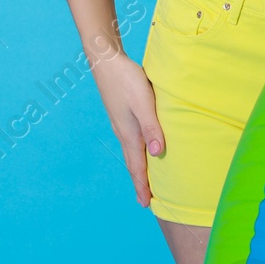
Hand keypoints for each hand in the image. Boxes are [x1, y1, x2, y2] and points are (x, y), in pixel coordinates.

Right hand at [91, 50, 166, 207]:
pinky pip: (130, 141)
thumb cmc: (127, 80)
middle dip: (139, 181)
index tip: (146, 204)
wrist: (107, 62)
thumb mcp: (143, 102)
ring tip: (143, 179)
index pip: (138, 165)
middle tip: (144, 200)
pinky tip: (141, 148)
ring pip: (131, 152)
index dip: (143, 185)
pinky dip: (136, 152)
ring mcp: (121, 124)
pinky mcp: (122, 114)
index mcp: (129, 133)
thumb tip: (157, 154)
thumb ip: (151, 126)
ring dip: (137, 168)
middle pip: (132, 162)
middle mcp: (124, 132)